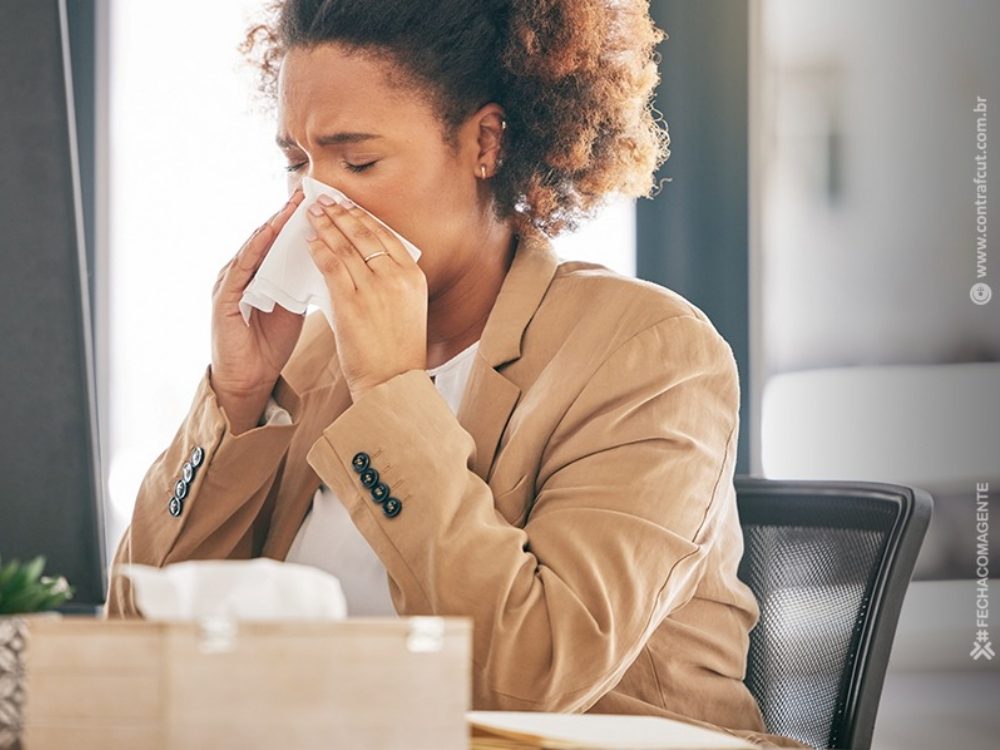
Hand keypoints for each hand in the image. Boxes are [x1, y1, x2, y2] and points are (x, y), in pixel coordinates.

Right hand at [210, 188, 305, 428]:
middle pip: (268, 236)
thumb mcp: (295, 306)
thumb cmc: (271, 342)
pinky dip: (254, 250)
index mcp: (263, 274)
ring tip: (290, 207)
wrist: (250, 377)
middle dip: (287, 214)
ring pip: (254, 246)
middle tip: (308, 192)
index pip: (282, 240)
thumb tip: (332, 261)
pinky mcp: (224, 298)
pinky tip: (266, 236)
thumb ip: (305, 282)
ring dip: (272, 226)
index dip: (300, 221)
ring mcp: (232, 282)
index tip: (322, 202)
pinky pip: (240, 268)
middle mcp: (245, 272)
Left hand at [305, 194, 427, 401]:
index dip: (363, 217)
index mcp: (414, 276)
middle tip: (326, 200)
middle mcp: (397, 278)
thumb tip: (364, 259)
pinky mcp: (352, 302)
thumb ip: (391, 281)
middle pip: (365, 235)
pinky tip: (310, 241)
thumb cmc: (398, 350)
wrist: (392, 381)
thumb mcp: (408, 308)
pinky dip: (319, 250)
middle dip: (342, 214)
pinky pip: (331, 266)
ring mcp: (375, 289)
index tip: (348, 206)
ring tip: (314, 214)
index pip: (385, 236)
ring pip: (345, 247)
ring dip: (327, 226)